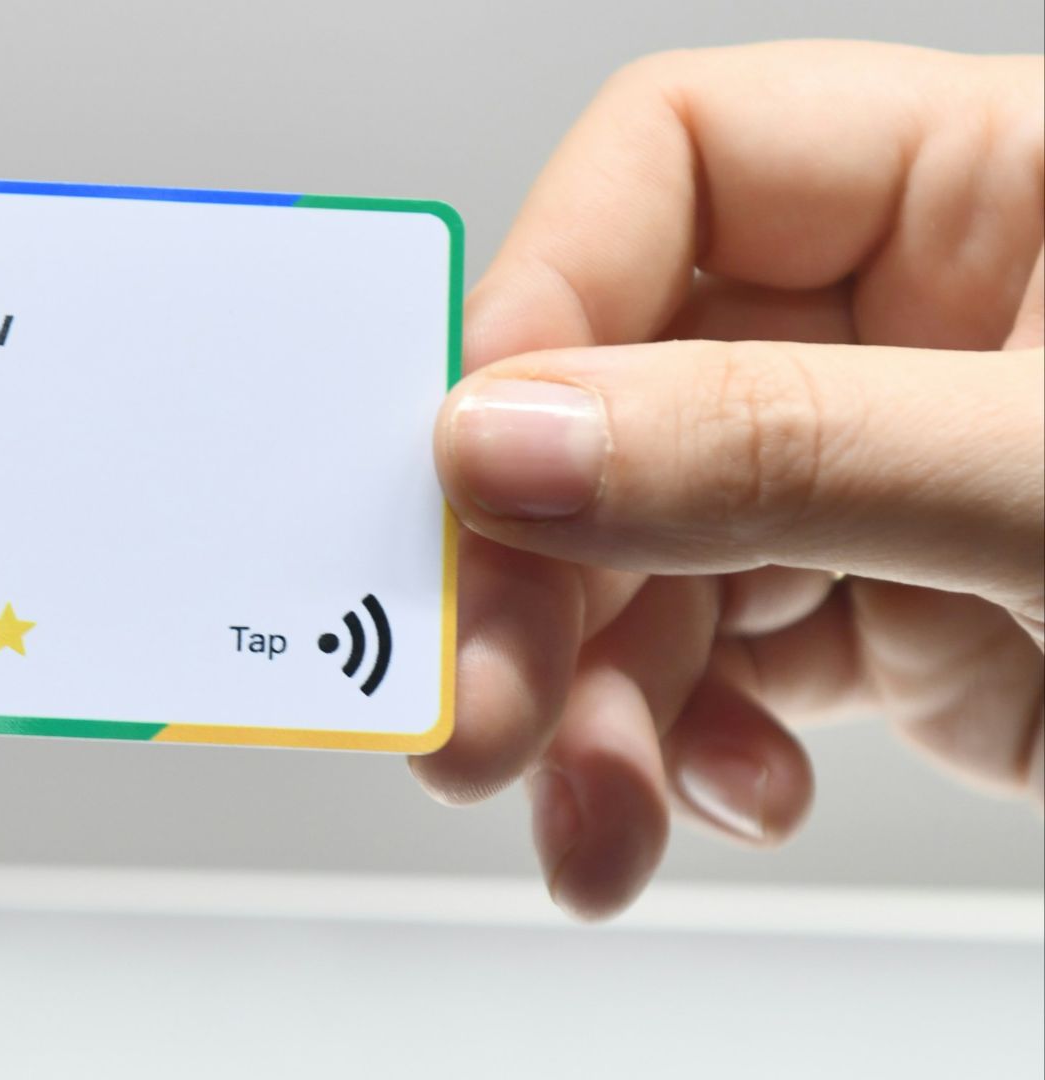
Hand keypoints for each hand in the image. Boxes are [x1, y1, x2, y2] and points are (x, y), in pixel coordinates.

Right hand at [422, 41, 1043, 918]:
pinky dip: (680, 742)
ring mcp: (898, 477)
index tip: (473, 456)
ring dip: (591, 698)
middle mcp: (927, 321)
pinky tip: (712, 792)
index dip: (555, 293)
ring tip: (586, 817)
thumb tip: (509, 439)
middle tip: (483, 698)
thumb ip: (780, 452)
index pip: (687, 162)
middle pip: (627, 387)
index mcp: (999, 184)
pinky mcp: (901, 617)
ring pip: (648, 550)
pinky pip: (716, 657)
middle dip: (542, 562)